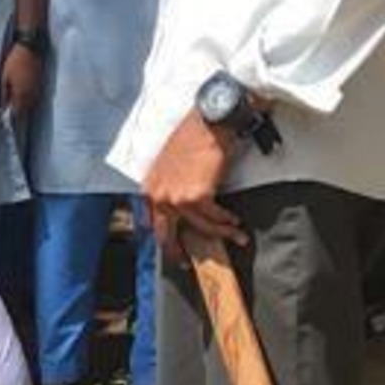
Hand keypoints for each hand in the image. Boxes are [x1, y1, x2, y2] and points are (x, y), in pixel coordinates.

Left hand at [0, 42, 44, 117]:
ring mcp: (38, 87)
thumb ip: (4, 93)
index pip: (18, 111)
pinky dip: (32, 100)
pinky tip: (27, 100)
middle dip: (20, 115)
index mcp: (21, 93)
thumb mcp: (4, 77)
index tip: (9, 123)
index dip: (14, 118)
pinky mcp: (41, 82)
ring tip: (20, 111)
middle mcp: (31, 93)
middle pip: (26, 109)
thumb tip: (2, 107)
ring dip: (26, 108)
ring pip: (33, 103)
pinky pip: (37, 95)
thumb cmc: (14, 61)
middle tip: (14, 120)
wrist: (30, 47)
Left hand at [140, 109, 248, 265]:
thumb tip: (179, 207)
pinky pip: (214, 217)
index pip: (151, 222)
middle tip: (185, 262)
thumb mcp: (169, 165)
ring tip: (234, 236)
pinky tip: (235, 222)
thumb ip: (168, 187)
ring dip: (220, 233)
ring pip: (199, 226)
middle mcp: (158, 196)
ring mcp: (176, 198)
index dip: (161, 238)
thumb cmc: (192, 138)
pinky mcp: (197, 197)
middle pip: (166, 234)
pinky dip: (227, 221)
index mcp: (149, 188)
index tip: (170, 248)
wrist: (208, 123)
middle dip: (176, 251)